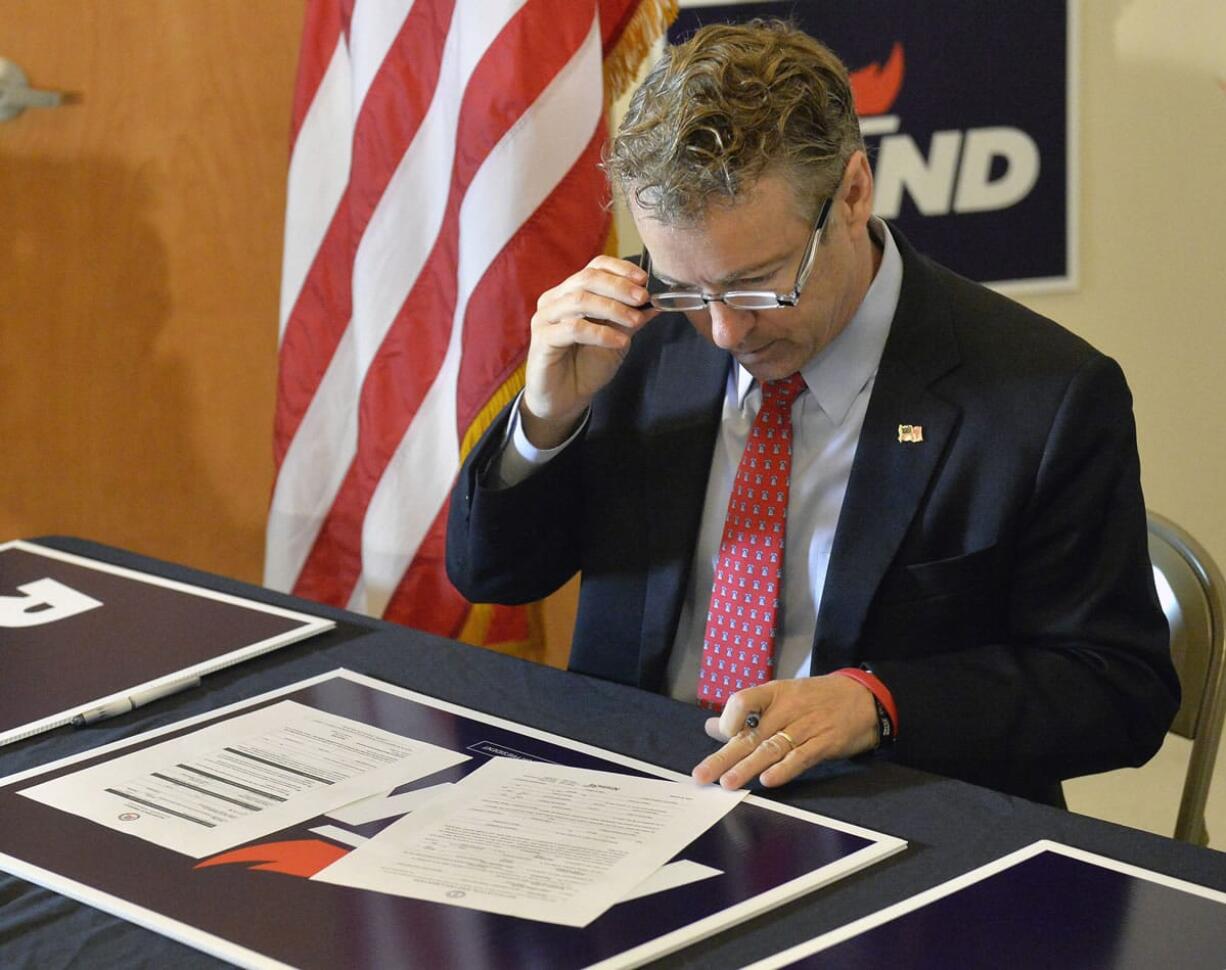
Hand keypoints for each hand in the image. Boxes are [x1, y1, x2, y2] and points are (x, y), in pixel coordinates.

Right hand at [521, 256, 657, 447]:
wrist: (565, 401)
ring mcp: (545, 318)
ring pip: (580, 300)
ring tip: (634, 322)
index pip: (594, 267)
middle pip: (587, 279)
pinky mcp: (542, 339)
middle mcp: (555, 300)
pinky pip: (574, 329)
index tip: (643, 280)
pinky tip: (619, 341)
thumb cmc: (586, 368)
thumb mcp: (616, 339)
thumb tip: (654, 303)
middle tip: (642, 298)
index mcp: (570, 293)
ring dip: (613, 309)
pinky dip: (601, 333)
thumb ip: (630, 319)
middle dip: (619, 287)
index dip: (620, 269)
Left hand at [691, 675, 879, 789]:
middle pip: (750, 734)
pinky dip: (784, 769)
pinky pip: (801, 757)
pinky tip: (768, 780)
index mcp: (774, 694)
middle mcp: (787, 709)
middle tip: (701, 776)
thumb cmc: (817, 699)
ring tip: (728, 783)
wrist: (865, 697)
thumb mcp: (782, 697)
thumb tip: (711, 727)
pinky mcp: (824, 743)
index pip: (743, 701)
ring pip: (771, 748)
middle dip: (724, 756)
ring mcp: (806, 726)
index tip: (723, 736)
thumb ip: (747, 714)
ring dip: (748, 767)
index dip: (729, 719)